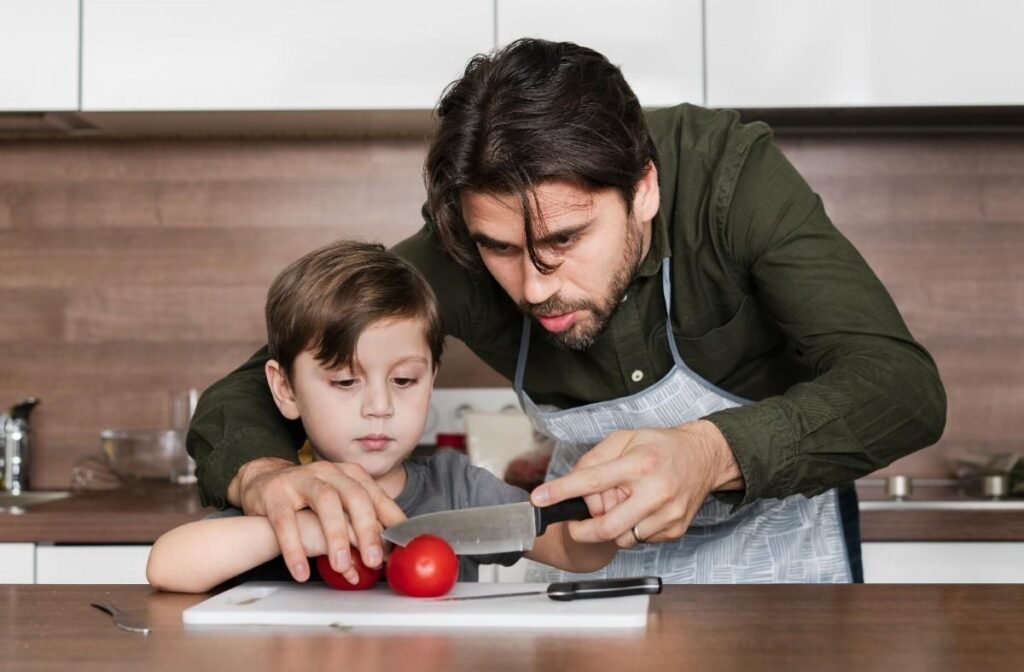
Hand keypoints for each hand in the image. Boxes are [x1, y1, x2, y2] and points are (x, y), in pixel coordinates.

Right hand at [231, 457, 405, 581]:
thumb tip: (388, 549)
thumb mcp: (339, 502)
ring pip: (325, 502)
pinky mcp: (274, 494)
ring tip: (341, 565)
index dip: (390, 519)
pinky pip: (285, 522)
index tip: (400, 543)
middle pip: (354, 495)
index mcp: (348, 474)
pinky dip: (295, 549)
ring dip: (335, 535)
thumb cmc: (307, 499)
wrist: (262, 482)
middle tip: (373, 560)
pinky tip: (302, 571)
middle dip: (367, 529)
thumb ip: (361, 520)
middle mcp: (328, 472)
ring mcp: (300, 479)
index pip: (374, 495)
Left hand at [529, 421, 743, 548]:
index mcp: (639, 464)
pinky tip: (640, 510)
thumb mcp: (625, 438)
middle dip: (582, 530)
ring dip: (611, 527)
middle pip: (607, 526)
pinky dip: (631, 529)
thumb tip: (572, 483)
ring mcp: (667, 515)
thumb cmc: (662, 446)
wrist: (705, 457)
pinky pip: (640, 540)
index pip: (592, 481)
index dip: (562, 491)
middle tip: (575, 524)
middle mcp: (655, 492)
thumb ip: (595, 459)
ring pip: (622, 538)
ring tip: (622, 505)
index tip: (540, 499)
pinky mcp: (675, 530)